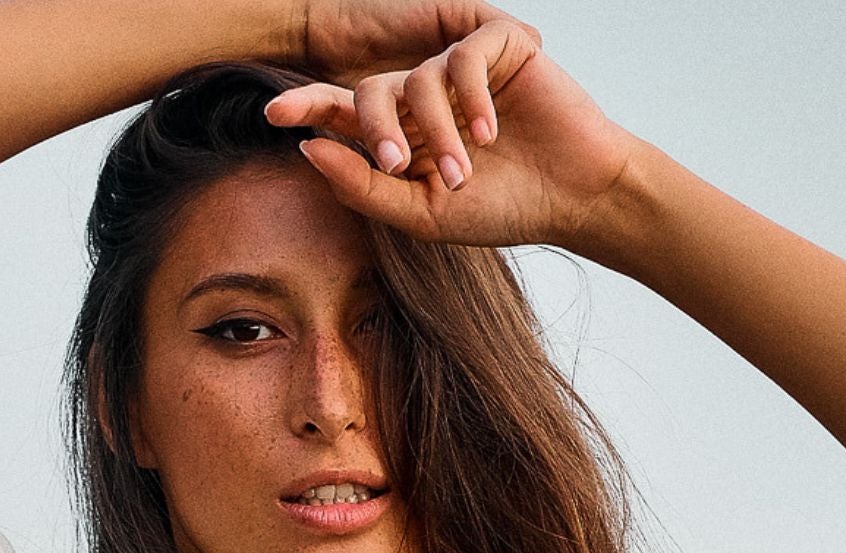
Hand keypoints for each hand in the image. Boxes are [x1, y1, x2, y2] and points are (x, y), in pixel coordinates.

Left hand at [266, 15, 638, 250]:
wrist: (573, 196)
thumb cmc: (503, 209)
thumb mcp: (423, 213)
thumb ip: (364, 186)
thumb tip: (308, 150)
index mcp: (403, 136)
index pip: (345, 113)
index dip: (308, 108)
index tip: (272, 115)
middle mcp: (424, 96)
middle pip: (372, 92)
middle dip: (376, 127)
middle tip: (395, 164)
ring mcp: (459, 69)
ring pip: (418, 80)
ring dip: (437, 133)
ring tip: (464, 172)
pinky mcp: (497, 46)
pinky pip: (463, 58)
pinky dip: (471, 97)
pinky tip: (491, 133)